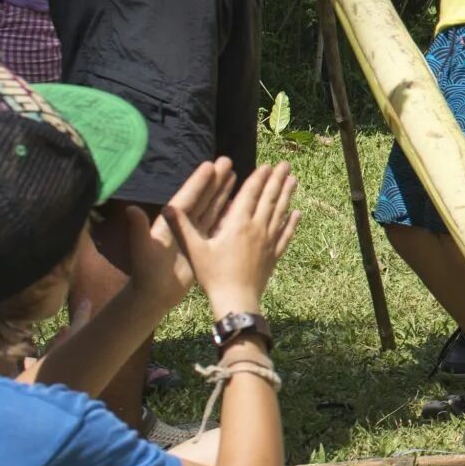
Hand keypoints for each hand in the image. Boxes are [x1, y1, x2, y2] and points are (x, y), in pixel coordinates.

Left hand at [132, 159, 233, 315]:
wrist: (154, 294)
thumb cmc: (146, 272)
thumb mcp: (142, 249)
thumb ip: (138, 229)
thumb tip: (131, 209)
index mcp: (170, 221)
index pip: (187, 197)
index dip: (199, 182)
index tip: (210, 165)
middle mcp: (182, 223)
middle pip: (202, 197)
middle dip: (214, 180)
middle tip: (227, 161)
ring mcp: (193, 233)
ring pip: (211, 207)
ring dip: (222, 192)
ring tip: (235, 174)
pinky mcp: (201, 244)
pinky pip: (217, 224)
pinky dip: (227, 213)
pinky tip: (238, 204)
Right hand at [173, 161, 297, 315]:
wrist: (236, 300)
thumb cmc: (213, 276)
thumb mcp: (195, 250)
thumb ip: (182, 227)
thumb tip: (166, 207)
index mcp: (238, 224)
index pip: (250, 194)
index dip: (258, 178)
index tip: (267, 165)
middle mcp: (256, 228)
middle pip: (269, 199)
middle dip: (277, 180)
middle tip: (286, 165)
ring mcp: (268, 242)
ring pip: (280, 213)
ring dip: (287, 195)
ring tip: (294, 180)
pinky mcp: (274, 255)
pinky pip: (285, 235)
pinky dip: (291, 222)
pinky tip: (297, 213)